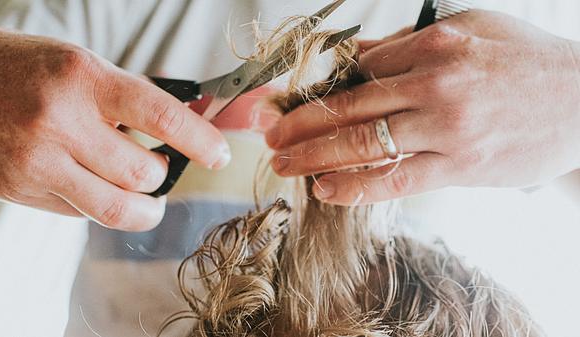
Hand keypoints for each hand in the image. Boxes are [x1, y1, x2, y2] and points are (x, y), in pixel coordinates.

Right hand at [0, 26, 229, 230]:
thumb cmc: (19, 68)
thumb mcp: (76, 65)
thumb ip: (122, 99)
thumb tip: (174, 131)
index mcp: (81, 78)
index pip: (159, 114)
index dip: (199, 140)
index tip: (219, 154)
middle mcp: (59, 121)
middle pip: (141, 173)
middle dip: (162, 176)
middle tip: (162, 169)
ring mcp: (37, 161)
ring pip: (114, 207)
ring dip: (144, 209)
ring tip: (149, 201)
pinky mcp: (20, 189)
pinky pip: (80, 213)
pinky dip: (101, 207)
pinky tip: (97, 189)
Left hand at [265, 10, 579, 205]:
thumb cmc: (525, 62)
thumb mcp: (470, 30)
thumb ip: (409, 45)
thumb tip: (359, 59)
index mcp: (433, 45)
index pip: (358, 72)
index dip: (317, 89)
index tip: (287, 102)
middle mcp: (434, 84)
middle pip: (348, 106)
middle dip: (298, 122)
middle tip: (267, 133)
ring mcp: (446, 128)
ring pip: (364, 144)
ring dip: (314, 156)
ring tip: (281, 164)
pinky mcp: (460, 166)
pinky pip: (396, 179)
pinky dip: (356, 186)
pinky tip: (326, 190)